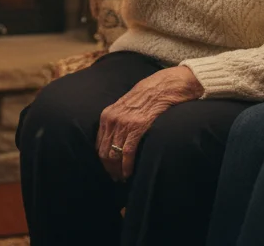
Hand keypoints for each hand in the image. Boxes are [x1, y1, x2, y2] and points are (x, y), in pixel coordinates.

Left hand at [96, 66, 203, 180]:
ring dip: (118, 170)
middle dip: (109, 168)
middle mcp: (112, 119)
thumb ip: (117, 121)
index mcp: (107, 115)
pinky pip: (128, 152)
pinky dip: (127, 166)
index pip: (99, 145)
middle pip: (104, 152)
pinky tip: (129, 173)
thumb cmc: (148, 96)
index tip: (109, 170)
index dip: (102, 161)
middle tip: (116, 178)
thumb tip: (114, 141)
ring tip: (122, 178)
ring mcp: (124, 123)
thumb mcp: (125, 106)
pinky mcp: (138, 127)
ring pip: (114, 154)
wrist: (165, 85)